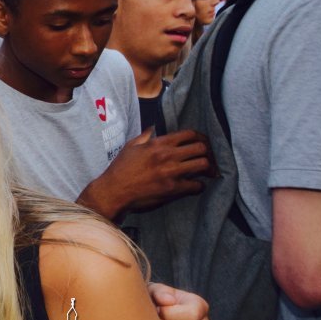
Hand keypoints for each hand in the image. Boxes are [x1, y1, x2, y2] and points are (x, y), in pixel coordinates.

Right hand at [89, 129, 211, 216]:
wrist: (114, 191)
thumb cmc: (120, 169)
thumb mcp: (130, 147)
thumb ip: (144, 136)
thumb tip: (153, 128)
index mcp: (158, 143)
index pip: (189, 134)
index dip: (200, 138)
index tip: (201, 144)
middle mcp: (167, 155)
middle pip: (201, 148)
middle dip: (207, 153)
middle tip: (206, 159)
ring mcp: (171, 172)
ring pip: (203, 165)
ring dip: (206, 169)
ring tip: (205, 173)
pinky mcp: (173, 189)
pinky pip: (197, 185)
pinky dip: (199, 186)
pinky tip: (194, 186)